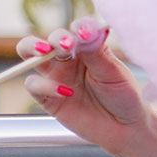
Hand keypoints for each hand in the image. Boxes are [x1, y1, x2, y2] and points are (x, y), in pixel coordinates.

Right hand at [16, 17, 156, 156]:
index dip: (78, 28)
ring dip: (34, 49)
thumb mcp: (114, 73)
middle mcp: (69, 59)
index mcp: (88, 49)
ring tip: (48, 52)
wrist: (125, 128)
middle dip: (51, 38)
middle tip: (63, 44)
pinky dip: (44, 85)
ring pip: (30, 55)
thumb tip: (86, 30)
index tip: (84, 33)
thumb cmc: (124, 96)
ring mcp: (56, 77)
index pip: (76, 30)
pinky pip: (34, 85)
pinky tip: (65, 92)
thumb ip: (98, 53)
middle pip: (48, 39)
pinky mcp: (47, 98)